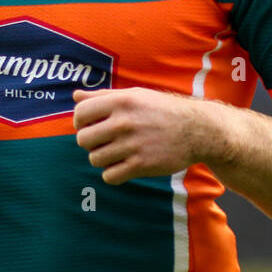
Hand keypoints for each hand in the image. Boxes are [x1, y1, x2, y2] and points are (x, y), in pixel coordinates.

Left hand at [72, 87, 214, 184]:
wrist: (197, 129)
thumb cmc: (161, 110)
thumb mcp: (134, 95)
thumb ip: (103, 96)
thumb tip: (75, 96)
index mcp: (121, 101)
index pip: (80, 113)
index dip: (81, 121)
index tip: (92, 125)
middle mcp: (124, 122)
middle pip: (83, 139)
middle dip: (91, 142)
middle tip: (105, 141)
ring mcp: (132, 145)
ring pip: (94, 159)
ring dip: (102, 158)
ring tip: (117, 152)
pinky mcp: (141, 165)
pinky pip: (109, 176)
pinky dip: (113, 174)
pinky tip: (124, 165)